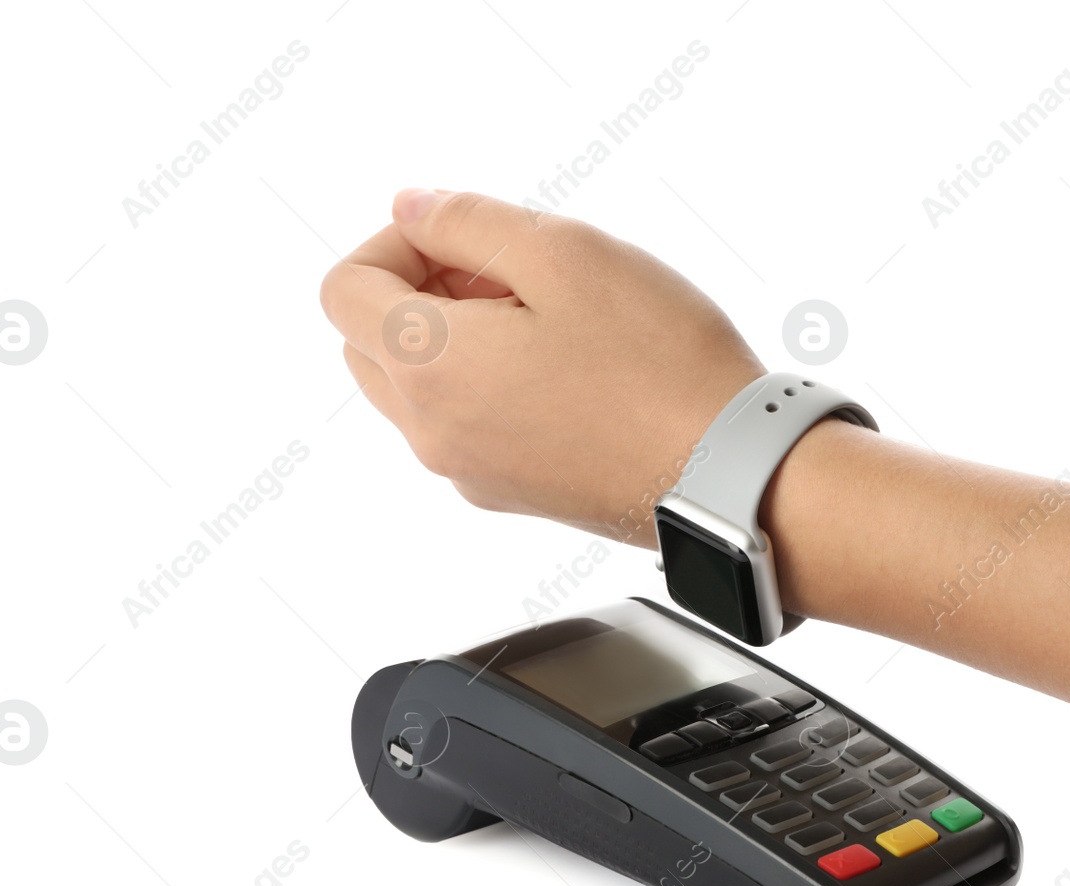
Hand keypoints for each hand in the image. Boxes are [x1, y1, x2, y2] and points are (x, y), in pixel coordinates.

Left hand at [319, 189, 764, 546]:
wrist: (726, 472)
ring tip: (541, 316)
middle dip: (417, 289)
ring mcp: (466, 471)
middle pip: (367, 341)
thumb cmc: (658, 364)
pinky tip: (562, 365)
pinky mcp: (507, 492)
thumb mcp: (564, 251)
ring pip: (412, 387)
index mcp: (428, 365)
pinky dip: (482, 382)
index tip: (461, 237)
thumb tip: (410, 208)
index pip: (343, 289)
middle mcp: (429, 430)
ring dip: (450, 336)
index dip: (392, 242)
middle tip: (504, 272)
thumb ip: (467, 220)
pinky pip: (460, 424)